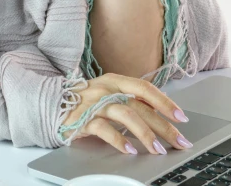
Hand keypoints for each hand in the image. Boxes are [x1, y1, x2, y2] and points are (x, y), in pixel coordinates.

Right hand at [60, 73, 192, 154]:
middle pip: (140, 106)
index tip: (181, 117)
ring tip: (157, 149)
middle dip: (163, 125)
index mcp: (114, 80)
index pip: (145, 88)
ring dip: (145, 134)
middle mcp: (105, 89)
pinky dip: (119, 140)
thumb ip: (128, 100)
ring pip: (126, 116)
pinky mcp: (82, 119)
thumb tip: (158, 114)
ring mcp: (94, 104)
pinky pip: (104, 129)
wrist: (49, 103)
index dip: (165, 102)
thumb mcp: (107, 94)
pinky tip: (130, 150)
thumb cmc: (83, 101)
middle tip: (179, 141)